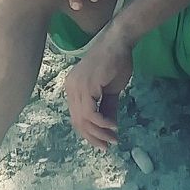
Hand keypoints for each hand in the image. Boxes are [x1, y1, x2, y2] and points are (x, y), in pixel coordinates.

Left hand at [64, 26, 132, 149]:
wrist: (119, 42)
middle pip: (78, 122)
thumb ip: (107, 108)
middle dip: (94, 137)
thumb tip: (109, 127)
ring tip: (113, 139)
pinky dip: (102, 123)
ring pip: (84, 120)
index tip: (104, 142)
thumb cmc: (115, 62)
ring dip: (100, 133)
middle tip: (108, 146)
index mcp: (73, 89)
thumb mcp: (111, 91)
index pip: (77, 117)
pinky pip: (90, 113)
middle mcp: (70, 89)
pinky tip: (113, 126)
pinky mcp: (85, 87)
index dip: (89, 132)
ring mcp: (76, 87)